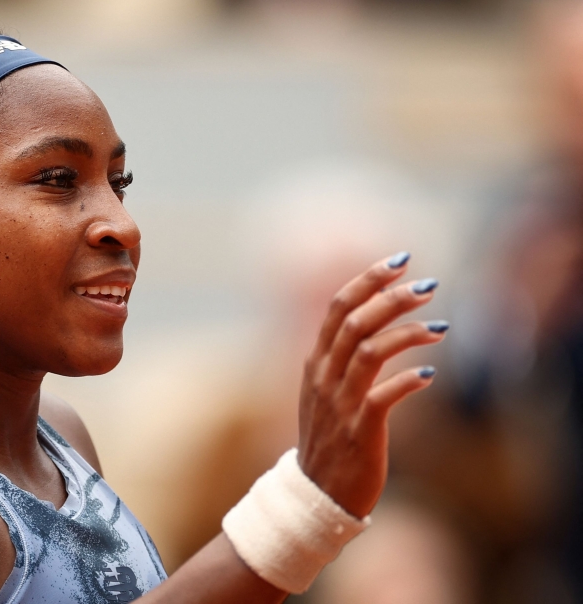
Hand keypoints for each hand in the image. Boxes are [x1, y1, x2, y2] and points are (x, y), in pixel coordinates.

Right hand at [297, 253, 446, 517]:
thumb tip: (372, 326)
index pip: (338, 307)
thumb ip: (340, 360)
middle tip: (428, 286)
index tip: (400, 261)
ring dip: (407, 333)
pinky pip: (383, 396)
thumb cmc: (329, 441)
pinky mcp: (358, 431)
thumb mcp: (324, 393)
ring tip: (441, 327)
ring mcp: (339, 404)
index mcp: (315, 362)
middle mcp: (323, 377)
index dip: (368, 280)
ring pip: (369, 350)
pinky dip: (409, 380)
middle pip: (354, 321)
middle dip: (392, 297)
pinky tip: (431, 374)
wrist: (316, 496)